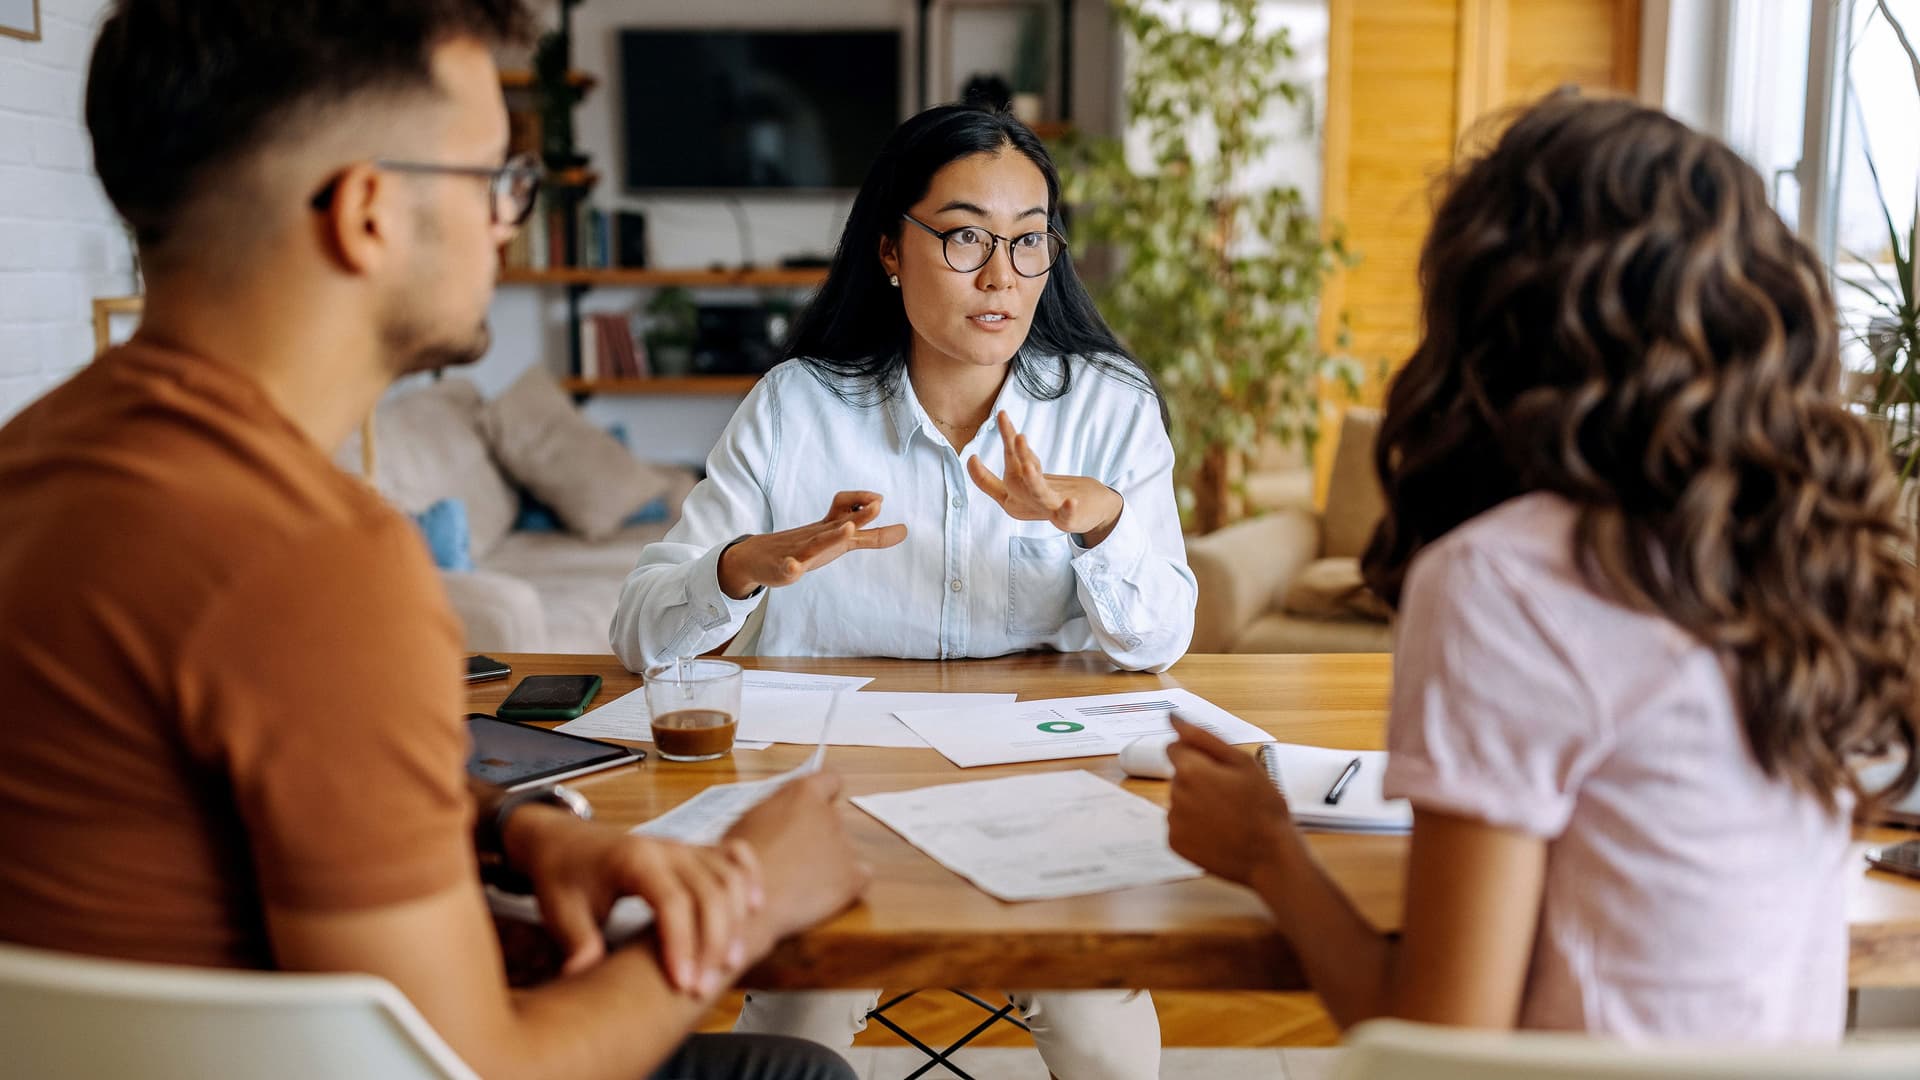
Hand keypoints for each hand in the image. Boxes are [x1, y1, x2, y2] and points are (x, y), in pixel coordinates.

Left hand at [503, 806, 762, 995]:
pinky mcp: (692, 850)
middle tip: (703, 989)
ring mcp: (683, 846)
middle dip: (713, 943)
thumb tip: (583, 978)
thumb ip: (577, 943)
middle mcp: (665, 847)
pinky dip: (750, 877)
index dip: (681, 945)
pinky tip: (755, 908)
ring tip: (730, 964)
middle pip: (709, 892)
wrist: (562, 841)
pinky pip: (733, 856)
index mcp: (633, 860)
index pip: (671, 902)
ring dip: (736, 920)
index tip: (682, 984)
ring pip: (728, 877)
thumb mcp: (559, 912)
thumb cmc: (562, 878)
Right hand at [717, 491, 907, 599]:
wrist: (759, 556)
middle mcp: (818, 535)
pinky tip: (793, 568)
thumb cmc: (806, 546)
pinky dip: (791, 566)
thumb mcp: (841, 540)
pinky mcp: (784, 567)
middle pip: (840, 522)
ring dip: (833, 535)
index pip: (848, 509)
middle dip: (860, 514)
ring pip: (817, 543)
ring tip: (848, 529)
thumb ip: (872, 537)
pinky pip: (788, 567)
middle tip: (879, 503)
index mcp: (830, 528)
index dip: (864, 502)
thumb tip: (904, 530)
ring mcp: (800, 551)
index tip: (881, 499)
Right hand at [724, 771, 869, 944]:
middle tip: (793, 856)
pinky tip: (820, 894)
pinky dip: (845, 884)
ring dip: (828, 861)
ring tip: (799, 881)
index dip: (826, 792)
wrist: (747, 901)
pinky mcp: (853, 877)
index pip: (830, 779)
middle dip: (818, 835)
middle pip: (832, 820)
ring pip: (843, 849)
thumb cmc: (736, 862)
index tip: (821, 804)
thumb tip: (778, 820)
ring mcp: (844, 845)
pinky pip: (859, 876)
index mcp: (802, 794)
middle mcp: (829, 814)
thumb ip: (773, 813)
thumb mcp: (746, 821)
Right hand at [967, 411, 1123, 544]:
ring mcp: (1046, 508)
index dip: (979, 474)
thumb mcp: (1026, 478)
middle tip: (1017, 436)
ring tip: (1029, 466)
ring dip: (1032, 479)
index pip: (992, 484)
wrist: (1085, 511)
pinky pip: (1066, 514)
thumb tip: (985, 450)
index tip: (972, 457)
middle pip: (1016, 478)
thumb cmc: (1050, 495)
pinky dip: (1067, 508)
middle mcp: (1026, 502)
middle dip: (1016, 456)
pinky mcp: (1067, 517)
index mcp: (1012, 497)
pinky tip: (1071, 502)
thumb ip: (1017, 459)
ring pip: (1038, 492)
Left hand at [1166, 715, 1296, 886]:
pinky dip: (1194, 826)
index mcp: (1190, 771)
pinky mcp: (1175, 843)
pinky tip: (1218, 832)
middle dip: (1199, 779)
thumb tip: (1174, 718)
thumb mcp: (1243, 763)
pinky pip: (1180, 825)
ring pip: (1180, 800)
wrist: (1271, 857)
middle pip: (1179, 776)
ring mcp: (1173, 822)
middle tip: (1231, 795)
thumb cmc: (1264, 808)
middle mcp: (1175, 795)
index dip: (1198, 755)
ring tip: (1228, 816)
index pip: (1174, 748)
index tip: (1219, 770)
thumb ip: (1203, 737)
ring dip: (1197, 803)